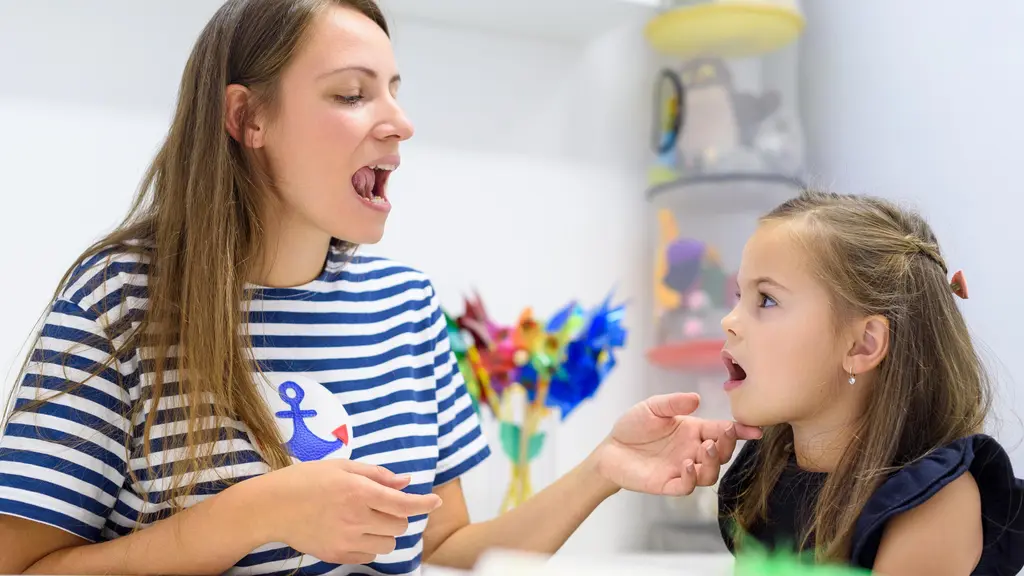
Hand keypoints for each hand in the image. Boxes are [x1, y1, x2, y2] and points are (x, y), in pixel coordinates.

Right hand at [257, 459, 442, 564]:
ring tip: (365, 518)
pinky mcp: (337, 556)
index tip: (435, 502)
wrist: (271, 508)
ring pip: (388, 543)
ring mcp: (346, 540)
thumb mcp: (342, 467)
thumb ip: (377, 475)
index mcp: (358, 492)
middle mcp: (355, 518)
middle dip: (397, 514)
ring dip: (385, 531)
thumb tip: (406, 482)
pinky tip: (354, 531)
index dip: (424, 503)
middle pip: (399, 525)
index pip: (403, 504)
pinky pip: (370, 555)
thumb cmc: (305, 480)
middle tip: (380, 504)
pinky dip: (370, 544)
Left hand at [594, 393, 761, 495]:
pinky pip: (688, 486)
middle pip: (722, 454)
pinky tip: (687, 465)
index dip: (740, 431)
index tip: (755, 429)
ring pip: (711, 473)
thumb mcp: (653, 407)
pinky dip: (692, 477)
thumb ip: (674, 403)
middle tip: (722, 437)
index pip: (723, 431)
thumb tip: (697, 398)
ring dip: (713, 462)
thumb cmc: (634, 426)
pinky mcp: (668, 484)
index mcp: (694, 431)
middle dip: (728, 446)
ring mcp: (682, 469)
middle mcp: (693, 451)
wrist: (610, 448)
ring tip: (705, 449)